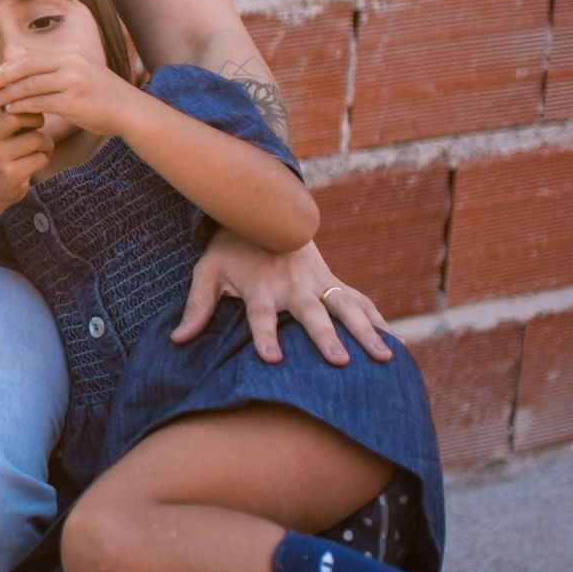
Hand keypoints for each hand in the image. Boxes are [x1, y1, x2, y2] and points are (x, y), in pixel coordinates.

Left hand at [0, 50, 142, 138]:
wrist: (129, 111)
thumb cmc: (102, 94)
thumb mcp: (81, 71)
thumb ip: (57, 67)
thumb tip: (25, 68)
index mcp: (71, 52)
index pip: (31, 57)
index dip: (8, 66)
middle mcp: (72, 62)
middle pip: (26, 67)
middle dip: (2, 77)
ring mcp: (72, 81)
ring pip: (29, 86)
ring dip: (8, 94)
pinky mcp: (72, 102)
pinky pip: (38, 103)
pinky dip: (21, 107)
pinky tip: (11, 111)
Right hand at [0, 79, 51, 204]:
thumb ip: (4, 105)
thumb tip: (28, 70)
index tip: (9, 87)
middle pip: (16, 115)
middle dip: (34, 117)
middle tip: (37, 122)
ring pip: (35, 138)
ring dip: (45, 142)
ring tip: (40, 145)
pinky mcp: (11, 174)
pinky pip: (41, 157)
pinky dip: (45, 157)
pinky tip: (38, 160)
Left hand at [171, 232, 392, 366]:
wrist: (263, 210)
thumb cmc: (232, 249)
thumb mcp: (208, 271)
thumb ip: (196, 306)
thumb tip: (177, 340)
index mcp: (261, 288)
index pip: (261, 317)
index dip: (265, 337)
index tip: (272, 359)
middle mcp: (293, 287)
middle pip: (311, 315)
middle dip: (325, 337)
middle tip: (339, 360)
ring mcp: (318, 283)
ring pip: (345, 308)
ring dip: (365, 331)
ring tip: (383, 357)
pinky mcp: (333, 281)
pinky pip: (359, 302)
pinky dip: (378, 320)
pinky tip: (395, 344)